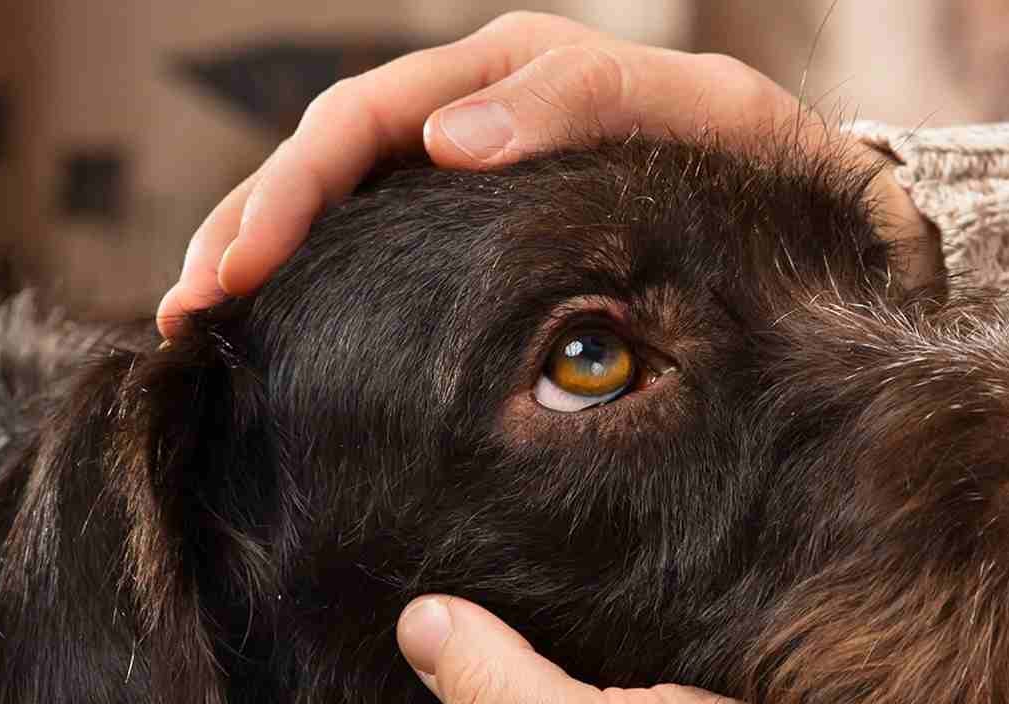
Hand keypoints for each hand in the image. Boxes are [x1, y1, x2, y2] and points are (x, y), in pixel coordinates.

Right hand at [157, 12, 938, 335]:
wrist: (820, 212)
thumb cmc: (765, 165)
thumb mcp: (701, 115)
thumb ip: (584, 104)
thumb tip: (446, 138)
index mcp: (511, 70)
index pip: (363, 117)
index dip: (292, 189)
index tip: (241, 267)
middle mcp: (472, 108)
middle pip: (323, 155)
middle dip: (246, 225)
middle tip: (188, 310)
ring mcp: (469, 167)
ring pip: (336, 198)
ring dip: (257, 252)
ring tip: (195, 325)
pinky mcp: (477, 229)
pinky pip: (377, 241)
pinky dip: (314, 280)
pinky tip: (272, 328)